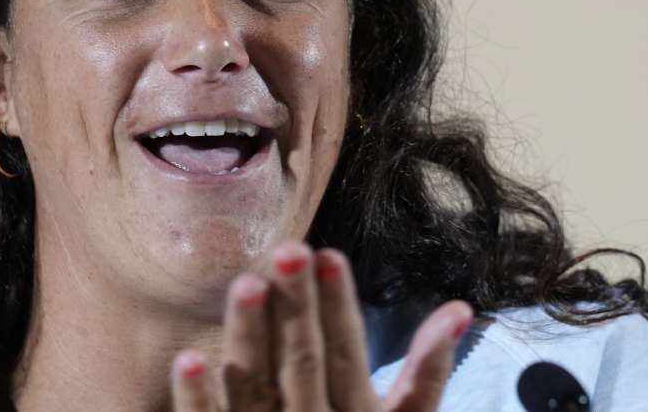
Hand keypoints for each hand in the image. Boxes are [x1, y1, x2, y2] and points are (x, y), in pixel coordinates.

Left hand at [170, 241, 473, 411]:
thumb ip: (427, 373)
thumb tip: (459, 308)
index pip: (345, 353)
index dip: (339, 306)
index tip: (329, 254)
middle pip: (302, 361)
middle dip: (297, 307)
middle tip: (289, 250)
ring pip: (254, 385)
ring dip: (249, 337)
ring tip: (247, 284)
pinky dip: (197, 398)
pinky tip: (188, 358)